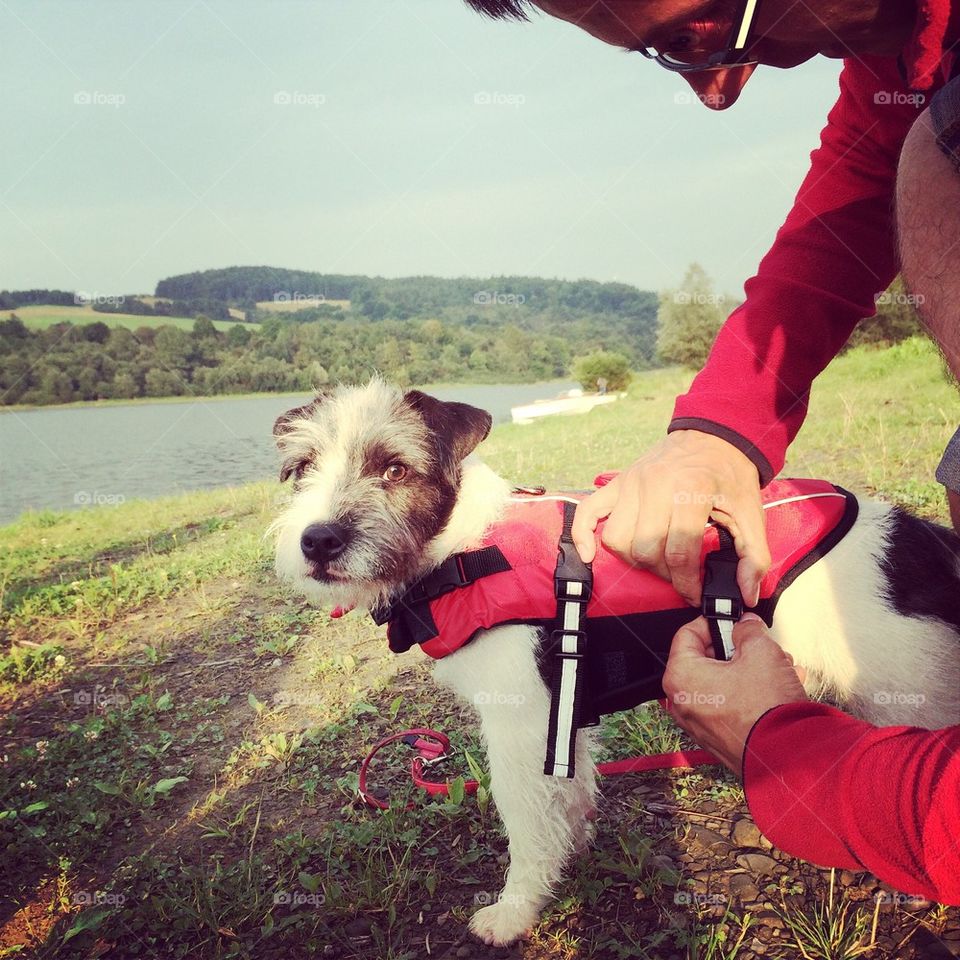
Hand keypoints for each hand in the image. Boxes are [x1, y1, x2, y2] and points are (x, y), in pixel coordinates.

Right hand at [571, 430, 770, 605]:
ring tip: (654, 559)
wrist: (714, 435)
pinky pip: (588, 512)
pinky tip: (589, 554)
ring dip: (633, 558)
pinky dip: (583, 535)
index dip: (687, 582)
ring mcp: (632, 483)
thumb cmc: (731, 475)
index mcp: (690, 491)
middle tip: (678, 574)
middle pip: (645, 548)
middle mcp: (655, 485)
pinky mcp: (618, 482)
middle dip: (663, 572)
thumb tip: (746, 594)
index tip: (694, 593)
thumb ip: (754, 555)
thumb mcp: (752, 512)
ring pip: (617, 538)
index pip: (679, 551)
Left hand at [661, 613, 807, 776]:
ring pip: (721, 682)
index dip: (713, 622)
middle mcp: (682, 702)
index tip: (733, 621)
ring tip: (779, 667)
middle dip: (736, 649)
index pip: (687, 634)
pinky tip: (778, 686)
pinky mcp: (718, 737)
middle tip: (759, 645)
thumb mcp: (761, 652)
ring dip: (749, 670)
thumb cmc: (767, 708)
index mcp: (681, 677)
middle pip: (705, 659)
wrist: (788, 760)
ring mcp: (699, 723)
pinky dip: (750, 692)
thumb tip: (745, 624)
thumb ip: (748, 630)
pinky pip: (729, 704)